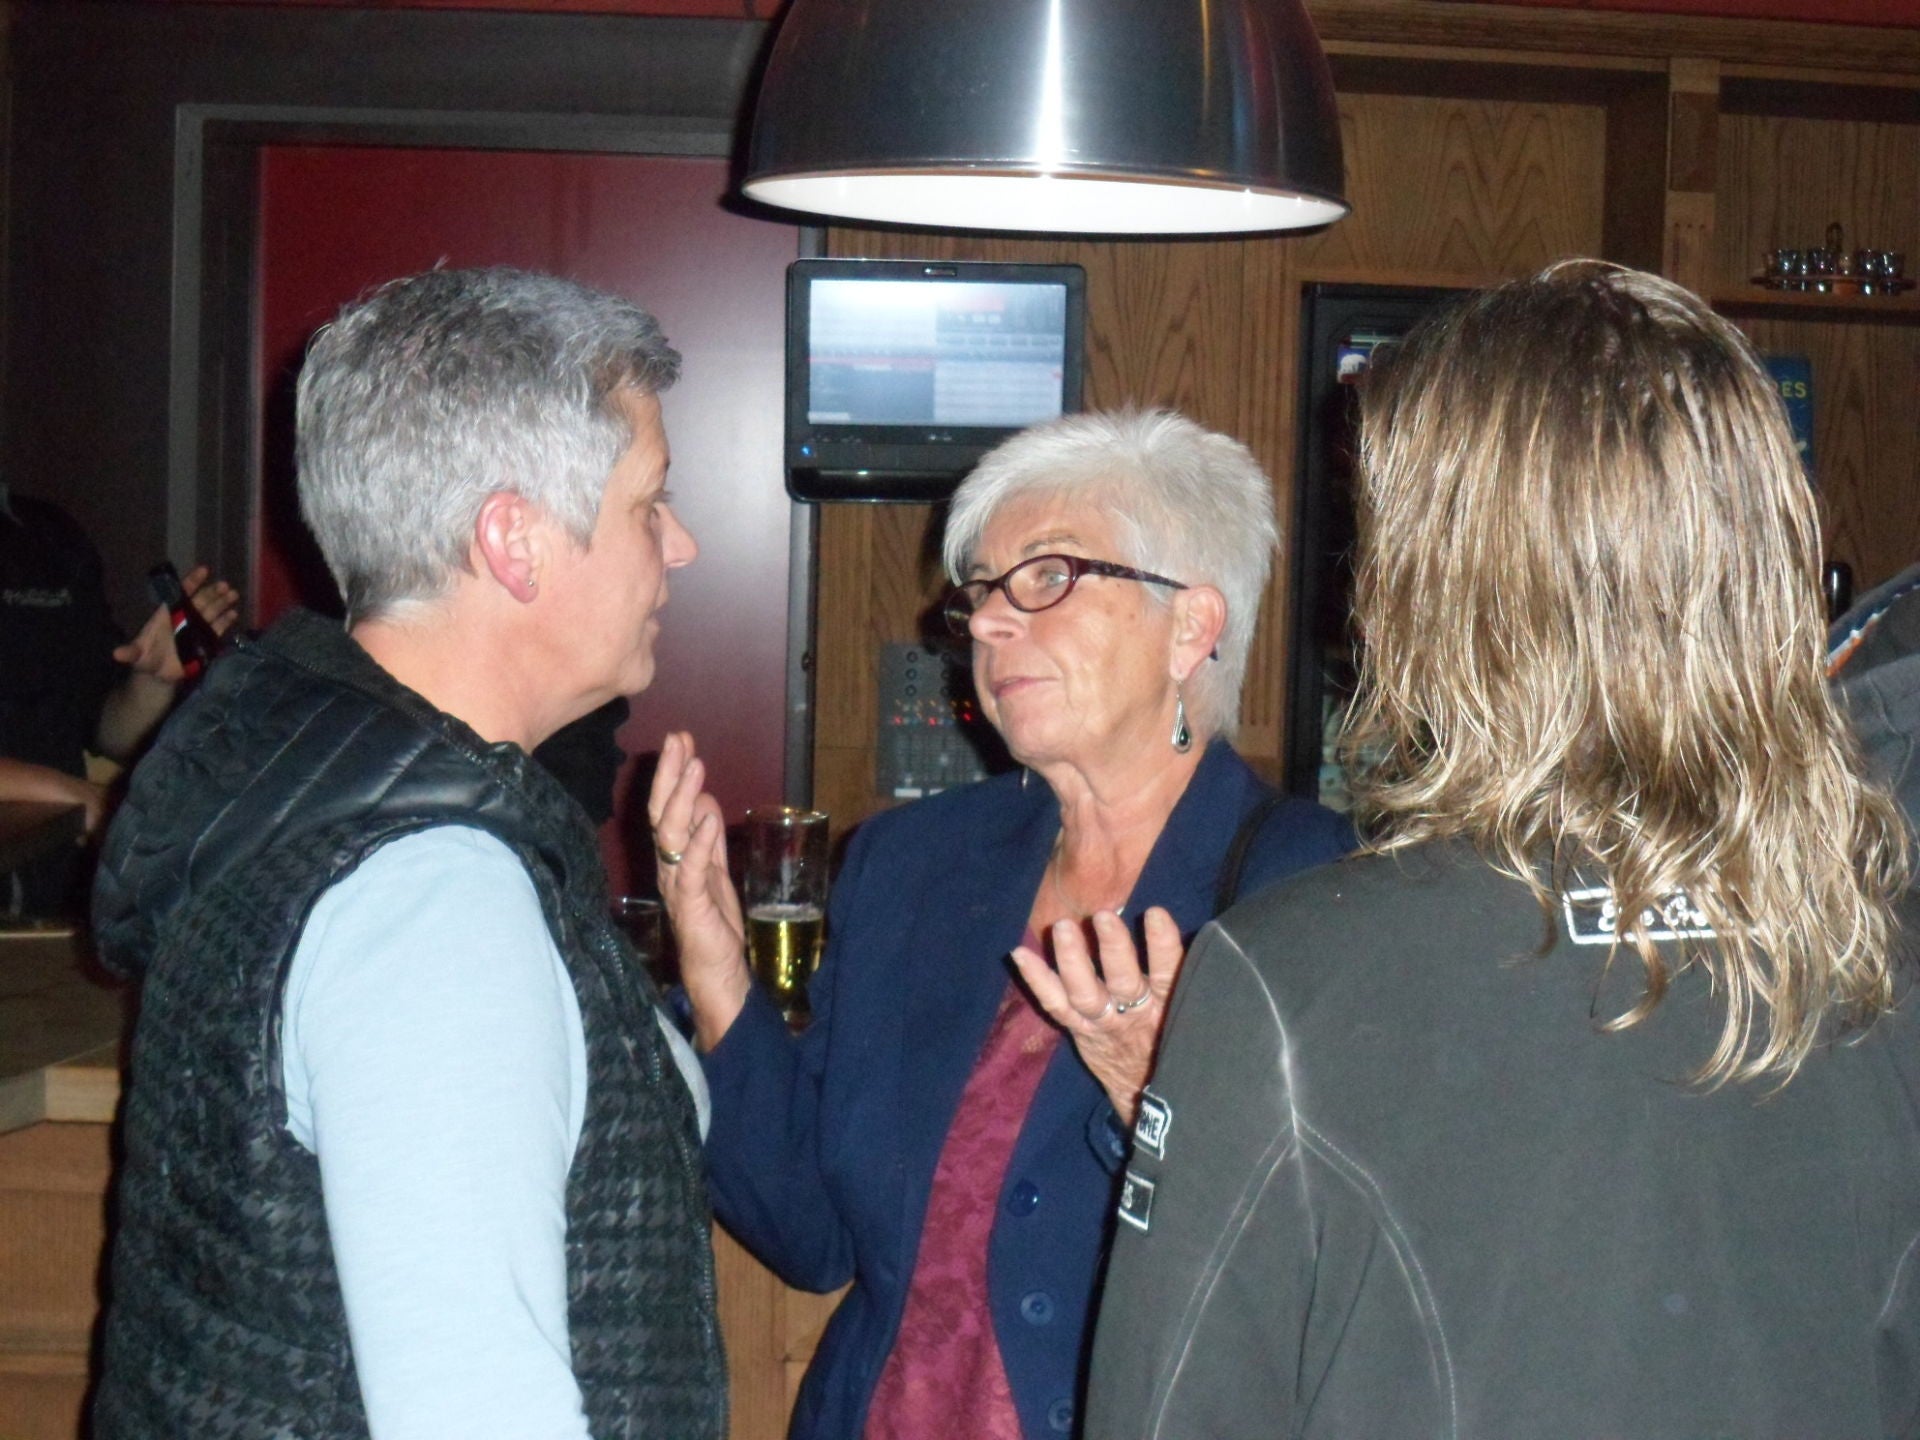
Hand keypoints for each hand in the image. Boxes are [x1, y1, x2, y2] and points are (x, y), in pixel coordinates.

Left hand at [113, 565, 241, 681]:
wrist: (158, 674)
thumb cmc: (146, 659)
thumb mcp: (137, 655)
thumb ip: (130, 652)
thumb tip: (116, 654)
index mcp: (168, 614)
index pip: (181, 594)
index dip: (192, 581)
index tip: (204, 570)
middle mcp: (184, 618)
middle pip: (201, 601)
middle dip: (212, 592)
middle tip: (224, 585)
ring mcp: (196, 628)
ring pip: (211, 611)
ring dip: (222, 603)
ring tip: (233, 594)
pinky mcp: (205, 641)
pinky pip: (217, 628)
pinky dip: (226, 621)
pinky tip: (234, 613)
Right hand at [648, 731, 751, 1049]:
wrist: (717, 970)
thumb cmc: (713, 922)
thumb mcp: (714, 869)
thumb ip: (708, 837)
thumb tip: (702, 798)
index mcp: (674, 856)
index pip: (667, 806)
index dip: (672, 773)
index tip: (680, 739)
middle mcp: (668, 866)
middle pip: (662, 812)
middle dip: (670, 774)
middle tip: (678, 739)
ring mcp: (677, 883)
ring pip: (671, 834)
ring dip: (683, 798)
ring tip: (695, 766)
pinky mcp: (691, 903)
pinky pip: (692, 868)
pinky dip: (699, 841)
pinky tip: (708, 817)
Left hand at [1011, 906, 1185, 1127]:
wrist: (1150, 1096)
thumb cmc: (1177, 1042)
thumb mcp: (1195, 1015)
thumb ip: (1190, 980)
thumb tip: (1206, 933)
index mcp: (1170, 1007)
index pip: (1170, 973)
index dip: (1162, 945)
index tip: (1155, 913)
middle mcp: (1135, 1015)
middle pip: (1124, 983)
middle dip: (1114, 950)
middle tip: (1104, 917)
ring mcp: (1102, 1023)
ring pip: (1085, 994)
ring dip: (1073, 959)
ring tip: (1065, 926)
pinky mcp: (1080, 1029)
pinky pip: (1055, 1006)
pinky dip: (1036, 980)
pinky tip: (1019, 954)